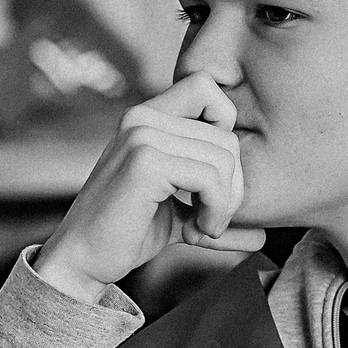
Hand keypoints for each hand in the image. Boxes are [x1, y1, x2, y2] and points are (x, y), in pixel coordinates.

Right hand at [35, 74, 267, 301]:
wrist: (82, 260)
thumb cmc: (128, 234)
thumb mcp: (179, 215)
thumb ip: (215, 212)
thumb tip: (265, 234)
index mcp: (148, 116)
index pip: (209, 88)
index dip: (226, 128)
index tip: (212, 177)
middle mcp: (143, 116)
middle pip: (228, 137)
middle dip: (233, 187)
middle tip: (211, 221)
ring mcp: (141, 135)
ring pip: (225, 158)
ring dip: (225, 205)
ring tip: (202, 228)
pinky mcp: (145, 162)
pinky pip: (211, 178)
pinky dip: (215, 212)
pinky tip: (194, 232)